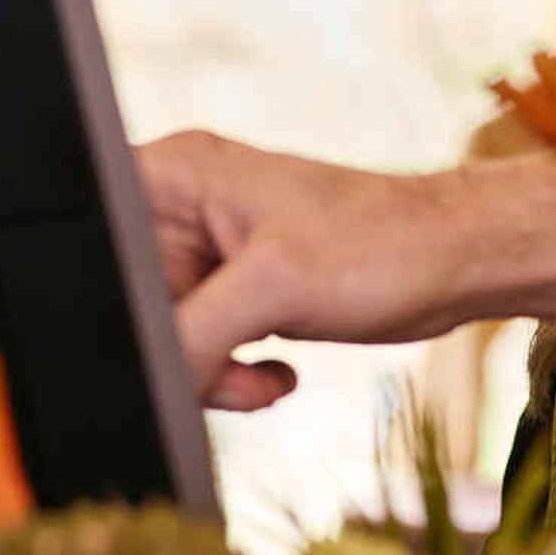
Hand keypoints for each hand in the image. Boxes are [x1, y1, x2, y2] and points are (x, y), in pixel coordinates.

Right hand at [135, 132, 555, 411]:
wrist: (460, 266)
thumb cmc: (383, 245)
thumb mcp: (274, 287)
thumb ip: (190, 333)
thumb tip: (147, 379)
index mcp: (176, 175)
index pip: (95, 233)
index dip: (103, 294)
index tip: (144, 335)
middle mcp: (185, 209)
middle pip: (126, 297)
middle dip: (169, 347)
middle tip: (217, 368)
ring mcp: (212, 254)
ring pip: (163, 334)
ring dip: (206, 372)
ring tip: (264, 377)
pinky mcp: (241, 292)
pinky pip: (200, 348)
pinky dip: (231, 375)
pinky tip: (278, 375)